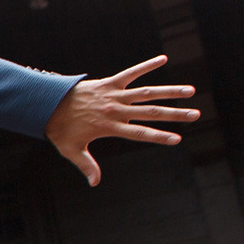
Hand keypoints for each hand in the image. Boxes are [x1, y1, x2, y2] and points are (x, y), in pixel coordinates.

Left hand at [46, 55, 198, 185]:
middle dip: (175, 114)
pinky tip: (163, 59)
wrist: (46, 104)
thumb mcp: (72, 150)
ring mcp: (114, 95)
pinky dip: (146, 66)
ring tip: (190, 90)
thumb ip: (87, 166)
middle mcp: (116, 110)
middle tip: (196, 114)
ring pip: (147, 93)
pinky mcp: (109, 83)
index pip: (140, 133)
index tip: (177, 139)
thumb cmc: (61, 129)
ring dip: (169, 91)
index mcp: (110, 128)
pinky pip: (131, 73)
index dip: (159, 136)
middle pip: (151, 112)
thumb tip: (94, 183)